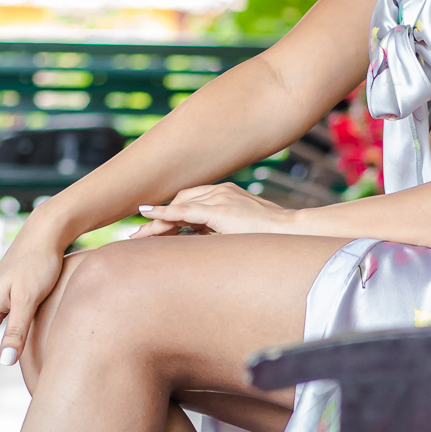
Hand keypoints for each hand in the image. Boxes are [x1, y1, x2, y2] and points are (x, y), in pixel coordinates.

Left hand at [132, 183, 296, 237]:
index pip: (192, 201)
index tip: (155, 226)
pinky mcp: (218, 210)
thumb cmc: (273, 235)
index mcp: (227, 194)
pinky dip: (163, 214)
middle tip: (141, 235)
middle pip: (181, 201)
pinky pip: (183, 212)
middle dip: (160, 217)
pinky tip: (148, 217)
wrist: (291, 232)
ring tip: (139, 236)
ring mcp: (219, 198)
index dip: (172, 213)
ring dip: (158, 221)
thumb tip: (207, 240)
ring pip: (179, 206)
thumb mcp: (244, 229)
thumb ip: (224, 230)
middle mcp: (220, 191)